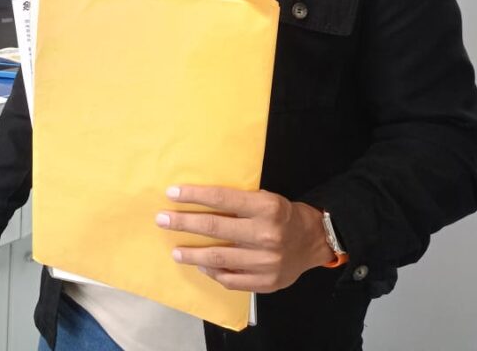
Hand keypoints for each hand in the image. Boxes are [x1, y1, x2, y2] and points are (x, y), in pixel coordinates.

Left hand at [156, 185, 332, 292]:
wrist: (314, 241)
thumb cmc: (282, 215)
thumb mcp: (265, 198)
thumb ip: (237, 202)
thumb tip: (196, 201)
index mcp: (266, 207)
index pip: (221, 199)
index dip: (193, 195)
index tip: (171, 193)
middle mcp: (266, 234)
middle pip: (214, 228)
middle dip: (183, 223)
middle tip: (161, 220)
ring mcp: (267, 261)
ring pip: (218, 258)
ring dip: (192, 254)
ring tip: (175, 251)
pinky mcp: (267, 282)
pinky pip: (231, 279)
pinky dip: (212, 272)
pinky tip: (201, 266)